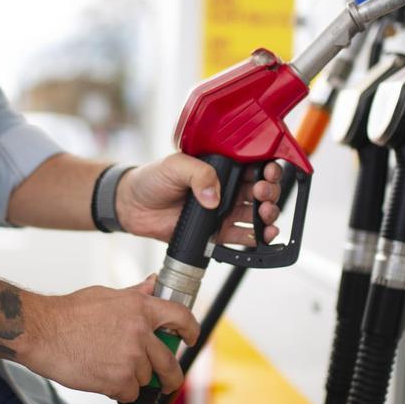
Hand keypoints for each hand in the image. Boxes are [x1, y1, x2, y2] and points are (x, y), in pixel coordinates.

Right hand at [19, 276, 198, 401]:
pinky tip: (101, 376)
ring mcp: (131, 358)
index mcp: (140, 308)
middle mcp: (140, 332)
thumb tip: (153, 284)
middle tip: (168, 381)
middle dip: (171, 376)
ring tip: (108, 365)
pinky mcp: (119, 380)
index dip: (190, 330)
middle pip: (170, 362)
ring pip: (145, 378)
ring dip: (132, 379)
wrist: (42, 331)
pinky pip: (129, 393)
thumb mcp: (106, 295)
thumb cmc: (68, 313)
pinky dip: (118, 390)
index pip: (180, 317)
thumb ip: (135, 294)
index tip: (190, 338)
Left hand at [115, 154, 282, 244]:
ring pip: (258, 214)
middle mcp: (227, 189)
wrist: (133, 206)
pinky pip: (243, 237)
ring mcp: (224, 212)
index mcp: (222, 167)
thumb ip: (198, 174)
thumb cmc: (153, 179)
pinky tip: (264, 236)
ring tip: (265, 215)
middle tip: (262, 193)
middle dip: (270, 192)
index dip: (268, 168)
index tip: (269, 171)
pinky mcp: (217, 233)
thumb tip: (214, 196)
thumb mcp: (175, 166)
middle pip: (262, 190)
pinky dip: (258, 238)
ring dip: (269, 215)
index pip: (254, 165)